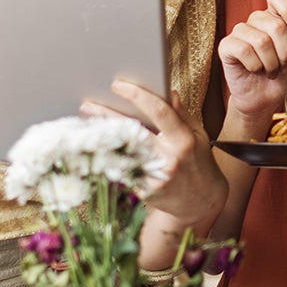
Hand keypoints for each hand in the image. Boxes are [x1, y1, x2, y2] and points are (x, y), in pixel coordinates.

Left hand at [84, 80, 227, 228]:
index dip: (137, 95)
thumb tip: (169, 93)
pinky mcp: (144, 193)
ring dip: (101, 140)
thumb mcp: (198, 135)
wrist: (201, 201)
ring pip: (121, 154)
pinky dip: (106, 161)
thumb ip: (182, 114)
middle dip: (107, 116)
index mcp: (184, 141)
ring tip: (84, 127)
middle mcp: (169, 160)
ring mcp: (155, 179)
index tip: (118, 85)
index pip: (160, 112)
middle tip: (87, 105)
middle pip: (132, 132)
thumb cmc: (198, 162)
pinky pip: (121, 174)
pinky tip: (92, 152)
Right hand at [218, 0, 286, 122]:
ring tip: (269, 70)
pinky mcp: (226, 46)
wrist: (268, 101)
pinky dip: (255, 65)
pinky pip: (244, 50)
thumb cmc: (285, 76)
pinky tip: (254, 70)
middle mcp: (256, 20)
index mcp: (274, 17)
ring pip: (261, 40)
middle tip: (282, 64)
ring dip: (271, 62)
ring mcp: (240, 32)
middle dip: (284, 51)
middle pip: (274, 23)